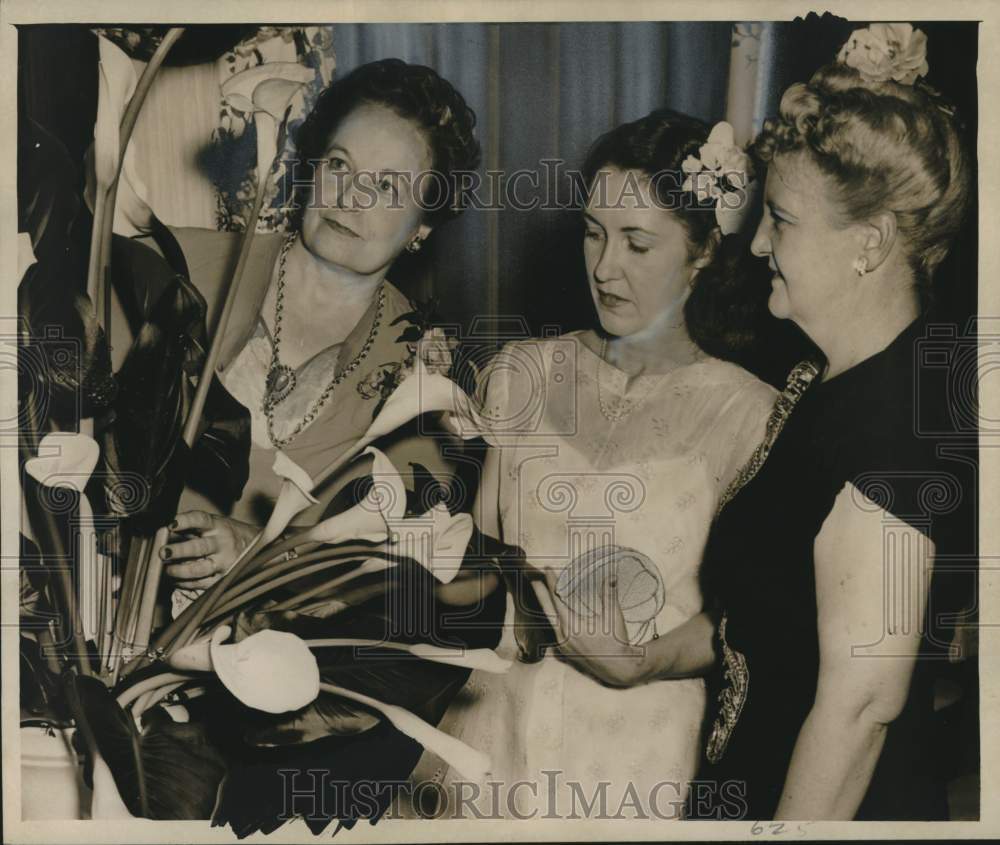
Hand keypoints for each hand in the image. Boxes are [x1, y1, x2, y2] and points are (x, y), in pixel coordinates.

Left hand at [160, 511, 258, 589]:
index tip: (171, 525)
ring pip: (200, 569)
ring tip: (168, 570)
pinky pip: (202, 583)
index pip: (200, 520)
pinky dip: (186, 583)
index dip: (185, 521)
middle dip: (179, 550)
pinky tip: (177, 580)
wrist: (257, 548)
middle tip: (164, 553)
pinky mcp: (224, 578)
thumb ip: (193, 528)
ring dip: (180, 571)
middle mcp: (222, 543)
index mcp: (218, 526)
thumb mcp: (216, 524)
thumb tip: (165, 532)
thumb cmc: (230, 535)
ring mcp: (224, 562)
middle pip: (199, 547)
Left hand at [546, 570, 645, 686]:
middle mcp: (563, 636)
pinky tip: (556, 615)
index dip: (552, 582)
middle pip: (547, 610)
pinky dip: (554, 620)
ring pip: (550, 621)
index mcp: (572, 626)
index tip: (547, 570)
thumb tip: (612, 575)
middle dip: (540, 593)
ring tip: (543, 594)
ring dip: (547, 607)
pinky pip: (555, 632)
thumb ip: (609, 594)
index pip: (557, 599)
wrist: (619, 668)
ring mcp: (563, 645)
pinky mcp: (566, 652)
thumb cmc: (616, 642)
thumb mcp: (613, 617)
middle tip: (534, 579)